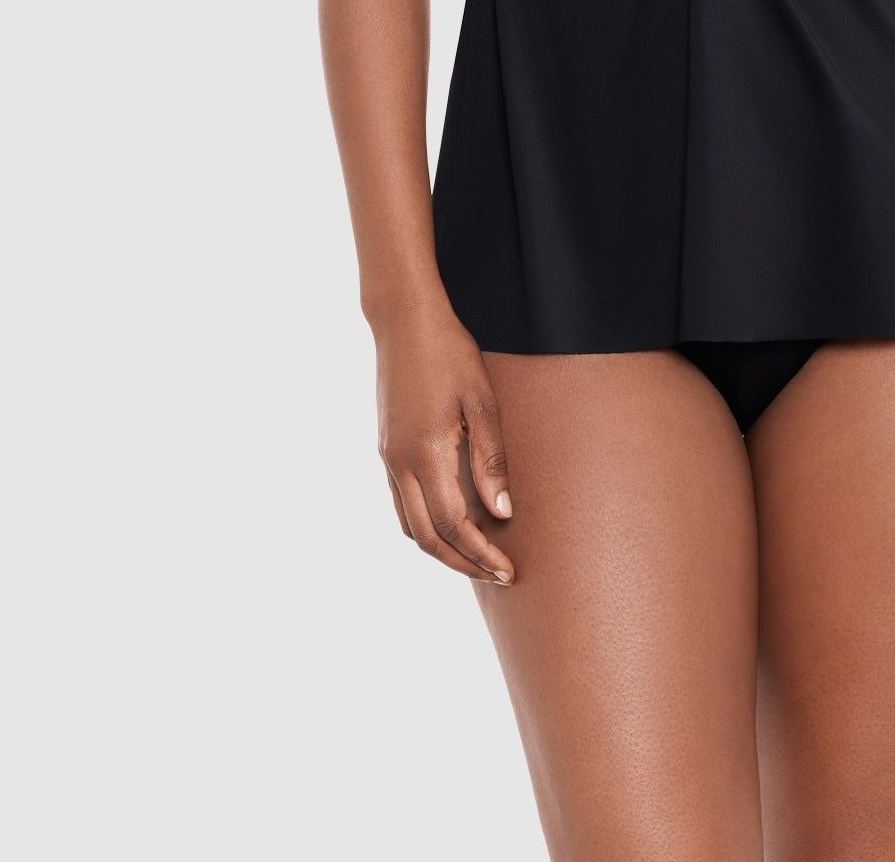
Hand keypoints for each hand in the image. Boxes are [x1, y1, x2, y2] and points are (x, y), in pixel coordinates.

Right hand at [373, 301, 516, 585]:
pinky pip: (401, 504)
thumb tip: (502, 513)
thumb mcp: (482, 400)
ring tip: (477, 554)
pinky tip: (450, 522)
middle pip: (426, 538)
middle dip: (462, 563)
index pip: (453, 525)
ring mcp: (388, 457)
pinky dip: (425, 525)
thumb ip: (491, 458)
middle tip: (498, 574)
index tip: (508, 569)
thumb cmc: (450, 352)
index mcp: (426, 453)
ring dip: (441, 548)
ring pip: (409, 525)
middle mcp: (400, 463)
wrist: (403, 321)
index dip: (481, 554)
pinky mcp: (386, 448)